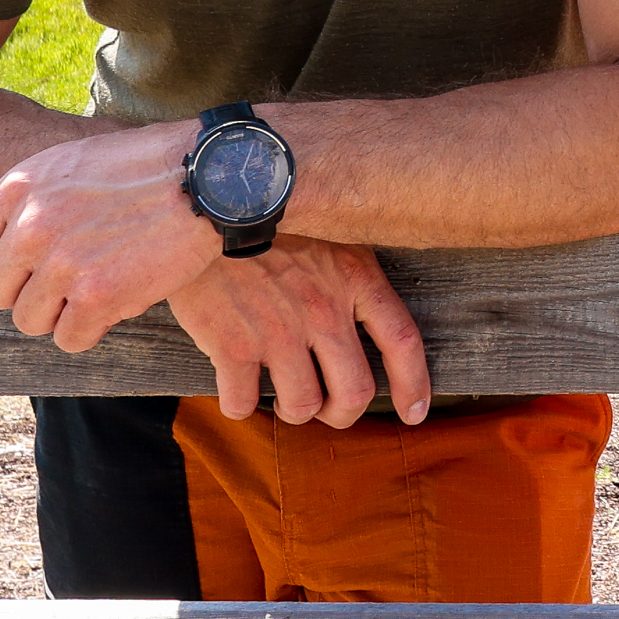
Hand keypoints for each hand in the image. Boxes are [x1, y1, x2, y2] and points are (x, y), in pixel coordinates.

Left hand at [0, 118, 218, 350]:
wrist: (209, 175)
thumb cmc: (145, 166)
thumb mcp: (70, 162)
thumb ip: (23, 197)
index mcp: (19, 188)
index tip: (28, 267)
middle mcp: (31, 225)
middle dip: (31, 294)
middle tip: (71, 281)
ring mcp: (62, 262)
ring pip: (31, 321)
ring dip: (63, 314)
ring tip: (100, 288)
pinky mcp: (97, 295)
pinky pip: (71, 339)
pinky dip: (94, 329)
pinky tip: (120, 301)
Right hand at [163, 236, 433, 425]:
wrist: (204, 204)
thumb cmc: (269, 216)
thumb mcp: (329, 228)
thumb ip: (351, 271)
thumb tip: (368, 311)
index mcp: (354, 276)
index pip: (402, 341)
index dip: (414, 384)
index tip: (414, 412)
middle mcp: (323, 309)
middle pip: (356, 392)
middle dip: (343, 413)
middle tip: (328, 409)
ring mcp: (278, 330)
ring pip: (302, 406)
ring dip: (294, 412)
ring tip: (282, 397)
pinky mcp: (231, 345)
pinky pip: (243, 404)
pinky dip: (240, 406)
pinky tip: (238, 389)